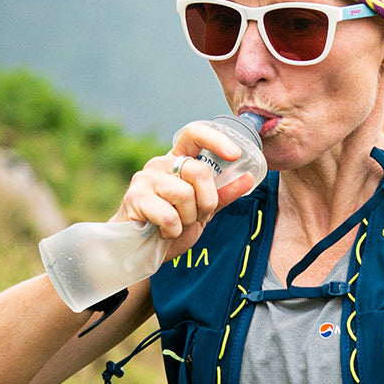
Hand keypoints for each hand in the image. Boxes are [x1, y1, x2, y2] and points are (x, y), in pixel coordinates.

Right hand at [114, 122, 255, 260]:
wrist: (142, 249)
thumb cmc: (172, 226)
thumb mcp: (203, 210)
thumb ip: (222, 194)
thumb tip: (249, 177)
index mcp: (178, 161)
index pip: (194, 134)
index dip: (216, 140)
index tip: (235, 155)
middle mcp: (160, 164)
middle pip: (198, 170)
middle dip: (207, 201)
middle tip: (198, 216)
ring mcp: (145, 179)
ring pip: (185, 194)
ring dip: (188, 218)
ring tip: (178, 224)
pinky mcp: (134, 199)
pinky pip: (169, 216)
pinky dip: (173, 231)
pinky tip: (164, 232)